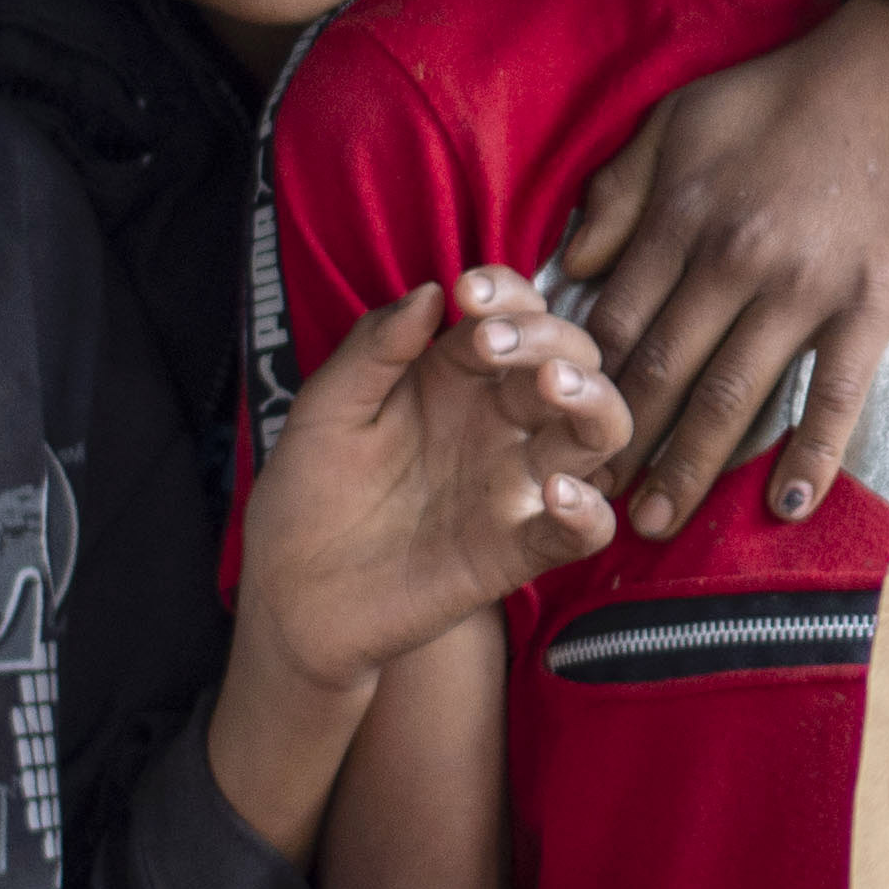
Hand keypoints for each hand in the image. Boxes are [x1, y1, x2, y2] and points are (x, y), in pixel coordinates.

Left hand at [243, 274, 620, 692]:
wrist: (289, 598)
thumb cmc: (305, 496)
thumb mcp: (325, 410)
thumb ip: (373, 349)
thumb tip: (431, 291)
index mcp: (455, 379)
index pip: (514, 316)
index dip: (507, 294)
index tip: (468, 293)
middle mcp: (498, 424)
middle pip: (570, 362)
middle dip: (550, 338)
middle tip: (496, 343)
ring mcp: (514, 486)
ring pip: (599, 434)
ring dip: (595, 401)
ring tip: (556, 387)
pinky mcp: (518, 550)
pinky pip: (584, 531)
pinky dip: (588, 511)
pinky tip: (555, 493)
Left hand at [557, 0, 888, 538]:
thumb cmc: (785, 93)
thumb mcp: (680, 120)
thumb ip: (619, 192)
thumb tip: (568, 266)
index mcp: (680, 217)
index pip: (612, 323)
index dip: (575, 385)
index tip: (552, 434)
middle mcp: (730, 261)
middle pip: (658, 373)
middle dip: (614, 447)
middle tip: (586, 506)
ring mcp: (802, 289)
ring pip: (730, 397)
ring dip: (688, 468)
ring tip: (657, 523)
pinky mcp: (870, 305)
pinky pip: (835, 394)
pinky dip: (810, 454)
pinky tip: (786, 505)